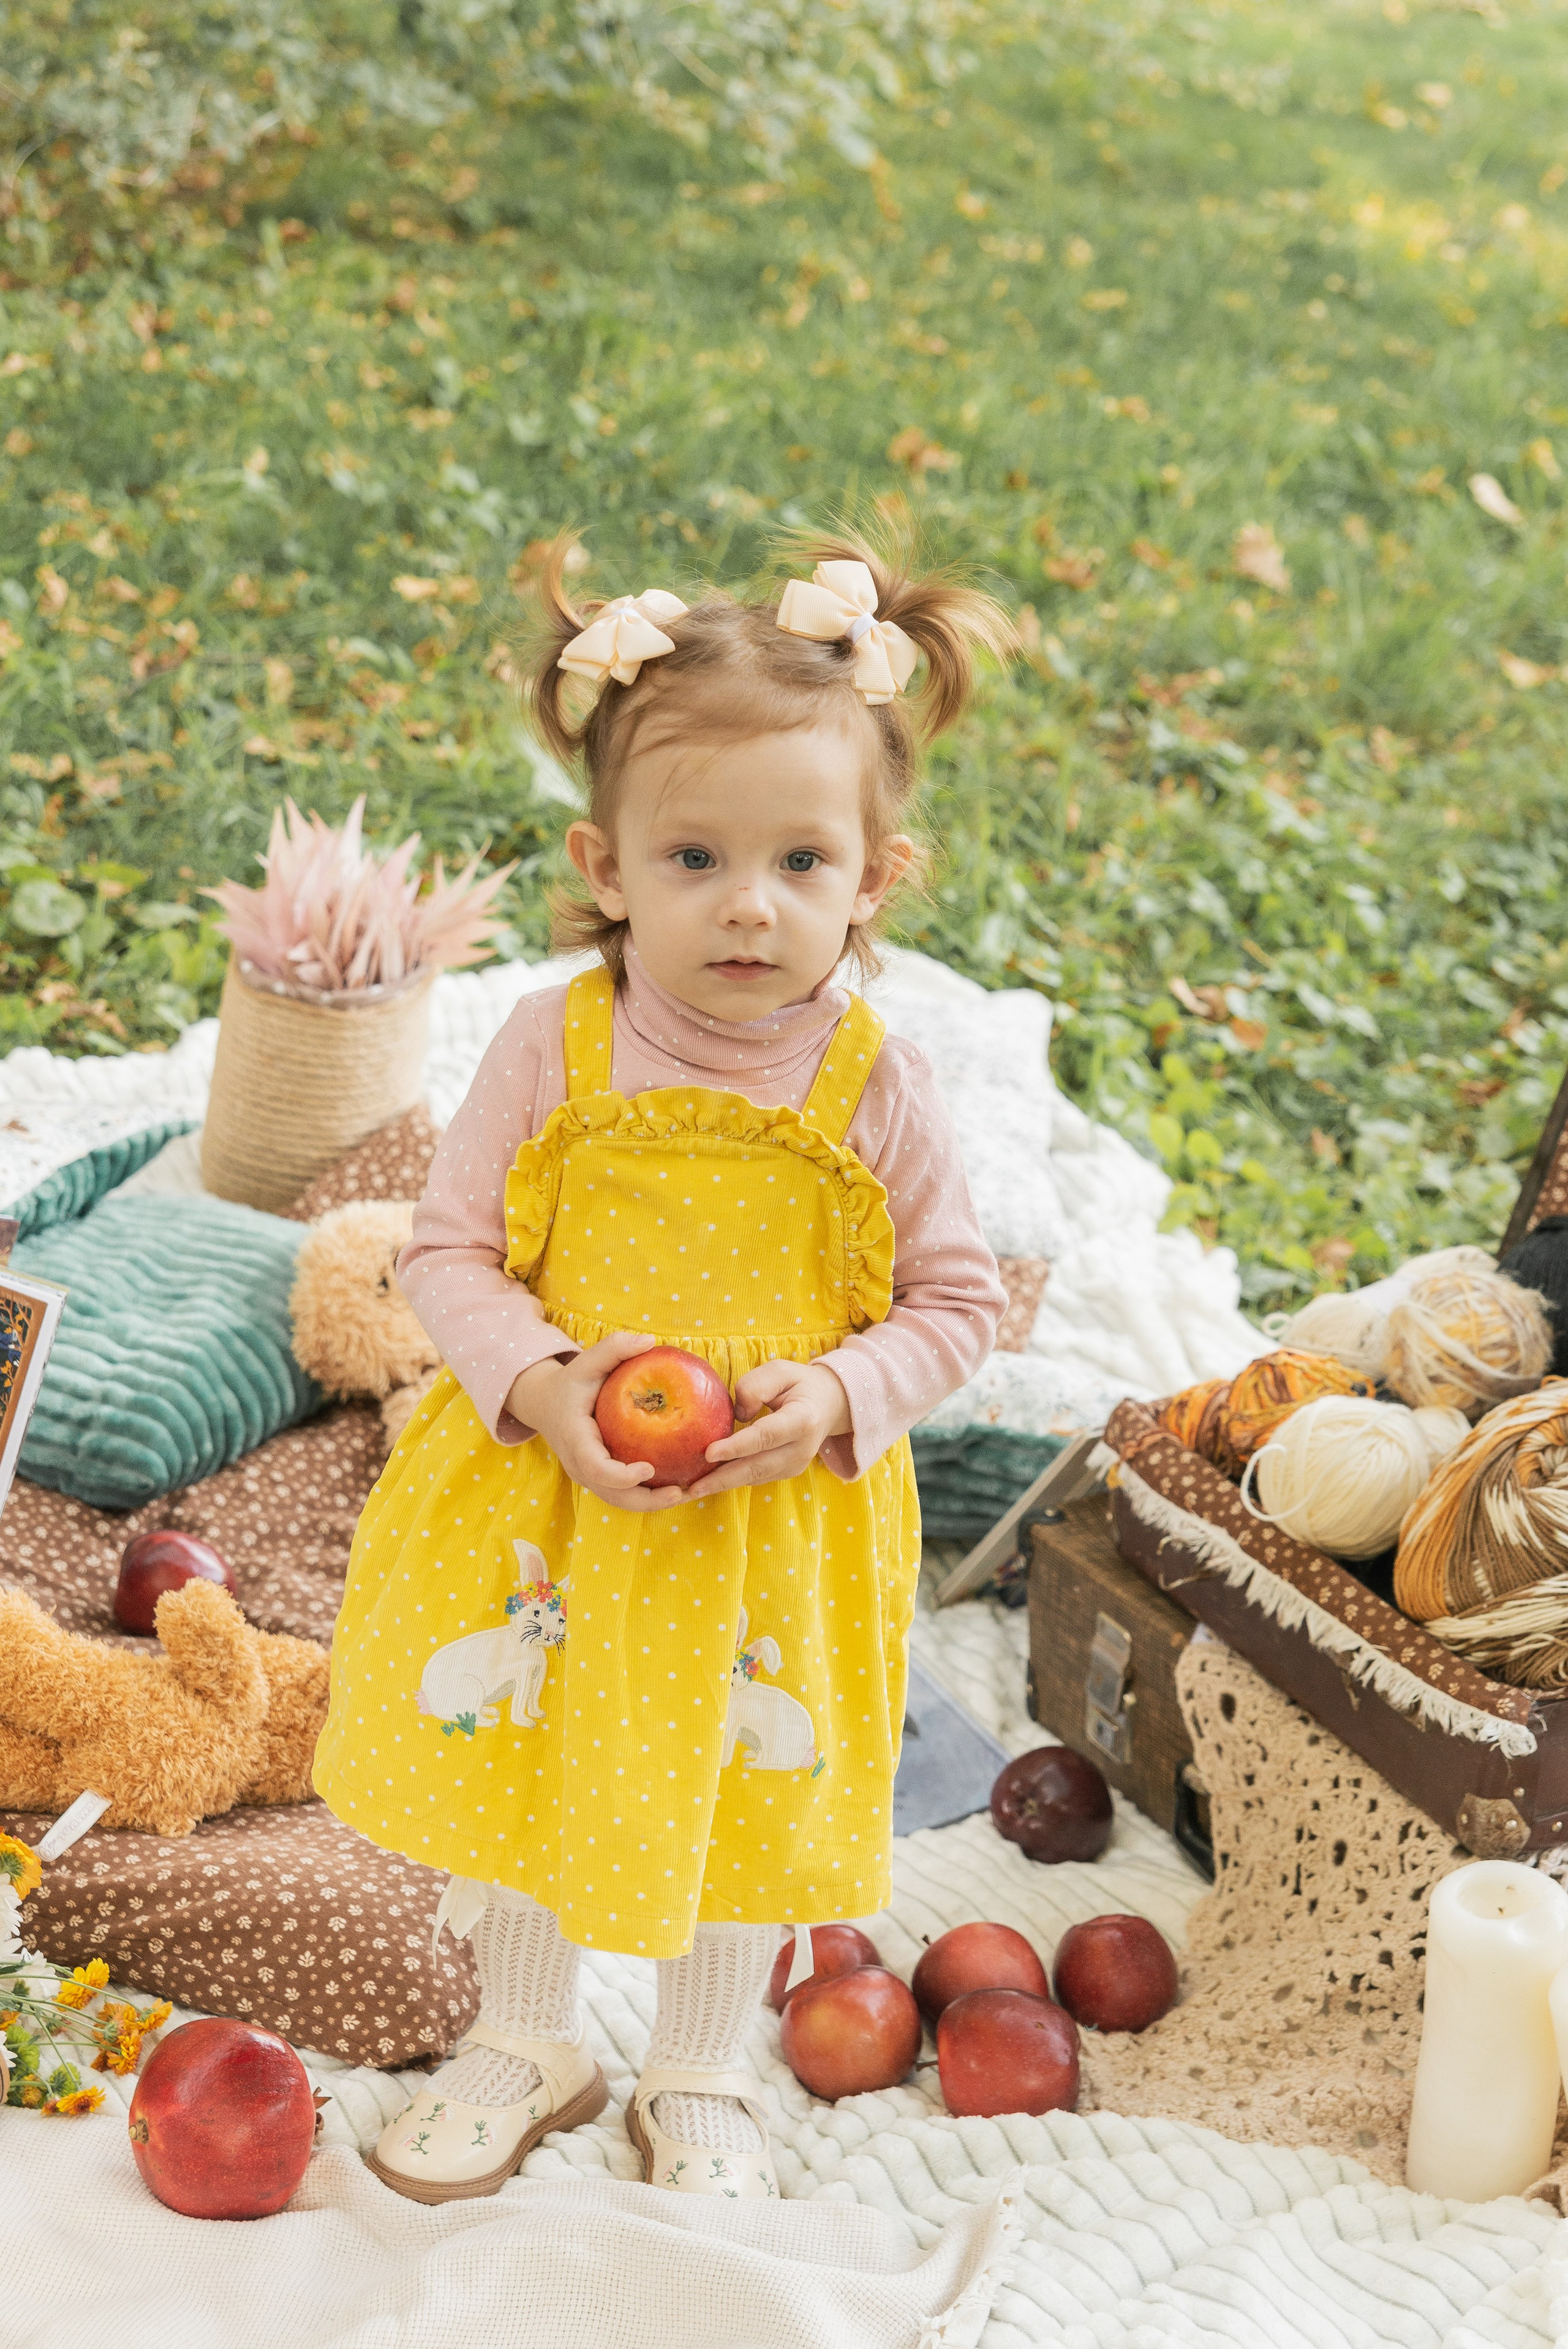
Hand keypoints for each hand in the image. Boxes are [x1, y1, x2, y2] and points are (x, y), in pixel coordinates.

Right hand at [506, 1333, 689, 1513]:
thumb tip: (649, 1341)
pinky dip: (648, 1496)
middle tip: (681, 1492)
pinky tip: (678, 1486)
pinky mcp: (598, 1479)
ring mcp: (587, 1475)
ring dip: (651, 1503)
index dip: (621, 1476)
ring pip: (619, 1500)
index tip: (650, 1469)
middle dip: (646, 1501)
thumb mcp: (587, 1361)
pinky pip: (622, 1494)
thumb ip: (614, 1348)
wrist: (546, 1404)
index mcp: (574, 1438)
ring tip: (685, 1493)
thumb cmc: (571, 1382)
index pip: (595, 1467)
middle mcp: (578, 1464)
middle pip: (611, 1494)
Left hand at [684, 1359, 850, 1498]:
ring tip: (690, 1490)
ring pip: (753, 1477)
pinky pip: (755, 1477)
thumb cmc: (799, 1384)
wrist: (829, 1404)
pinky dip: (730, 1481)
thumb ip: (756, 1386)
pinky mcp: (786, 1472)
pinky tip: (707, 1482)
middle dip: (722, 1479)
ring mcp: (795, 1465)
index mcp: (803, 1420)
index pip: (766, 1436)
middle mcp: (801, 1449)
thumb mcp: (780, 1371)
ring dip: (721, 1484)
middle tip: (690, 1488)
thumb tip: (738, 1415)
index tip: (709, 1452)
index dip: (737, 1446)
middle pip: (757, 1466)